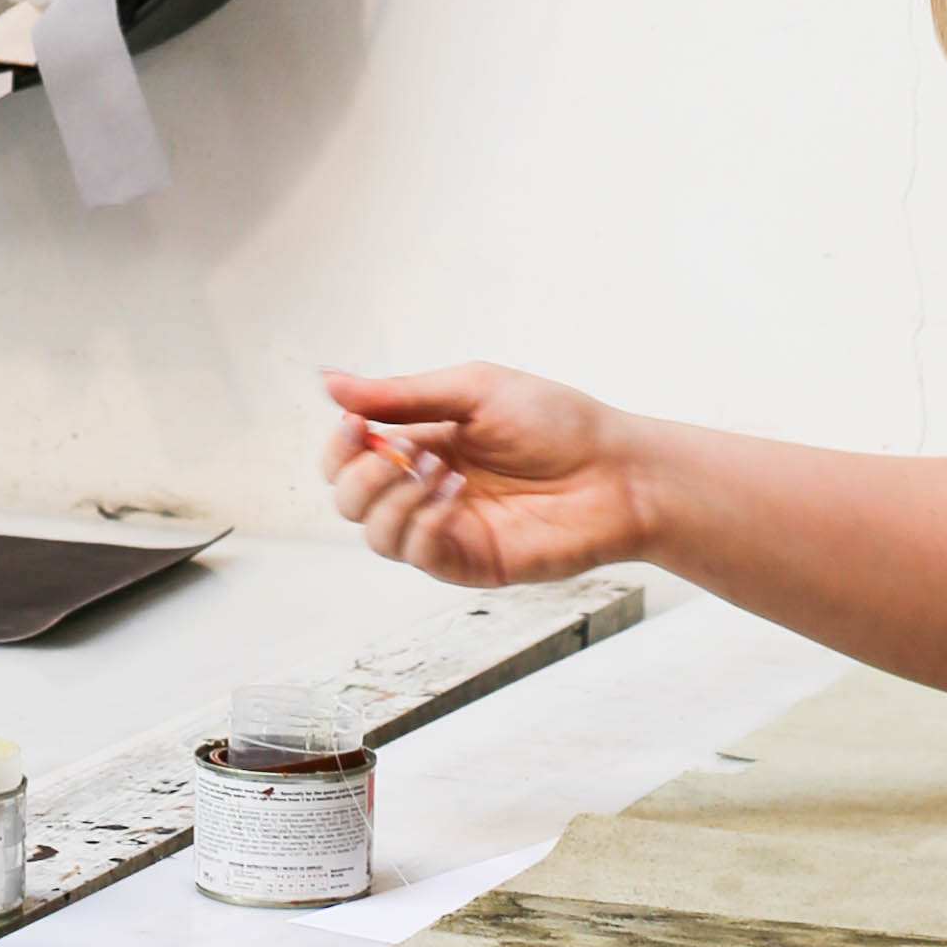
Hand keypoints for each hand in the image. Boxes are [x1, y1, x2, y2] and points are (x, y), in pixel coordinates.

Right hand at [318, 365, 641, 590]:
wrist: (617, 472)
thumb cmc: (558, 423)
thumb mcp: (473, 390)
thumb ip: (402, 394)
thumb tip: (330, 383)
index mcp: (422, 443)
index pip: (349, 456)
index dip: (340, 445)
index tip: (356, 425)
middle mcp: (425, 490)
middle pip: (348, 499)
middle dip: (360, 473)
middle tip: (405, 452)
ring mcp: (445, 530)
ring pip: (374, 533)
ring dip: (394, 497)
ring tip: (443, 472)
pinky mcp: (469, 563)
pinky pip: (416, 554)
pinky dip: (423, 523)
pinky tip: (456, 498)